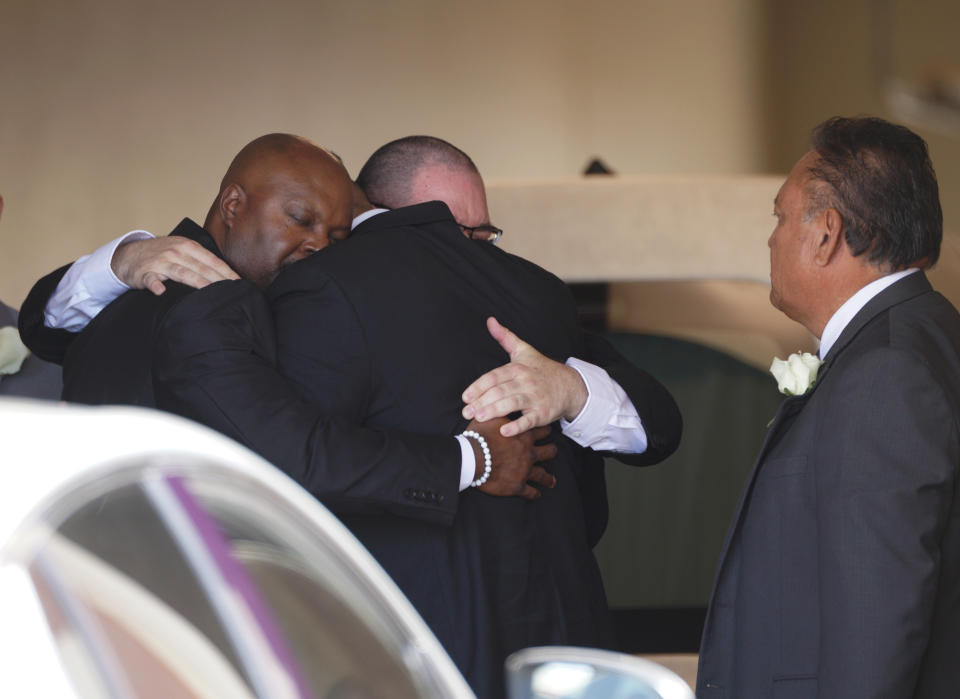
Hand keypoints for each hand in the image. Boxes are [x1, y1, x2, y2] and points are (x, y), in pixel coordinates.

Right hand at [112, 237, 238, 294]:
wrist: (128, 254)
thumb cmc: (162, 255)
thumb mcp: (182, 251)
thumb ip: (200, 260)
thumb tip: (225, 275)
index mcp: (188, 246)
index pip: (212, 261)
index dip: (227, 272)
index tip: (240, 284)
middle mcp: (176, 252)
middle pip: (201, 268)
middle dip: (218, 280)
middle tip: (233, 293)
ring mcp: (160, 262)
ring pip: (182, 273)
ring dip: (196, 282)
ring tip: (209, 291)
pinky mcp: (145, 272)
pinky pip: (151, 279)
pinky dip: (156, 285)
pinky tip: (161, 290)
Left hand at [462, 317, 587, 436]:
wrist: (570, 385)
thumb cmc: (541, 369)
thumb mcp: (524, 350)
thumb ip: (505, 337)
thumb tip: (490, 321)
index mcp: (518, 368)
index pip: (494, 377)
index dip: (478, 386)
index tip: (465, 397)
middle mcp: (526, 381)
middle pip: (500, 391)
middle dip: (481, 402)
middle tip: (466, 413)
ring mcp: (535, 398)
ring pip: (512, 403)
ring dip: (494, 411)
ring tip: (479, 418)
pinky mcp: (543, 413)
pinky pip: (529, 420)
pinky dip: (517, 426)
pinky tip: (505, 431)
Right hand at [467, 417, 557, 499]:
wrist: (471, 458)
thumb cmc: (478, 436)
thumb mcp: (490, 417)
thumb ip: (500, 411)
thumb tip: (499, 402)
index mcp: (524, 436)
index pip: (542, 430)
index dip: (546, 430)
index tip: (548, 430)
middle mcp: (529, 453)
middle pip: (548, 452)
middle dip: (551, 451)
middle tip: (553, 451)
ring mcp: (525, 470)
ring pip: (543, 474)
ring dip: (548, 477)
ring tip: (552, 480)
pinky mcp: (517, 486)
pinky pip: (530, 492)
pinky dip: (534, 493)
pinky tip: (537, 494)